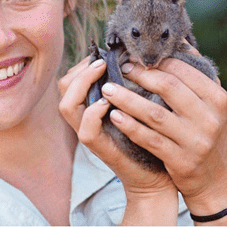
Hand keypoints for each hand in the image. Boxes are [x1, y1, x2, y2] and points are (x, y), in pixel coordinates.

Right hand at [58, 57, 178, 224]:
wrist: (162, 175)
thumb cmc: (158, 135)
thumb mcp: (146, 102)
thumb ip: (138, 81)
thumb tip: (144, 52)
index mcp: (96, 105)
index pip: (74, 76)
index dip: (85, 60)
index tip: (107, 52)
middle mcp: (88, 119)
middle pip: (64, 87)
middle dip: (81, 68)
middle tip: (103, 60)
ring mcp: (92, 134)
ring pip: (67, 105)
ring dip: (82, 84)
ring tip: (102, 71)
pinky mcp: (102, 149)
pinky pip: (85, 130)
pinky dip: (94, 113)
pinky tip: (109, 103)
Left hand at [100, 55, 226, 222]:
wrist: (215, 178)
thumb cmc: (206, 134)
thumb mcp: (210, 105)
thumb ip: (196, 77)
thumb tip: (178, 42)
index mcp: (217, 98)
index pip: (183, 71)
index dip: (156, 62)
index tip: (136, 57)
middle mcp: (209, 118)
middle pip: (168, 88)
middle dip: (140, 75)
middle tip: (120, 68)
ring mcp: (195, 140)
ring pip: (154, 114)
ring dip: (127, 100)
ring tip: (108, 89)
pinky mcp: (180, 160)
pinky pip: (149, 139)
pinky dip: (130, 126)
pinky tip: (114, 116)